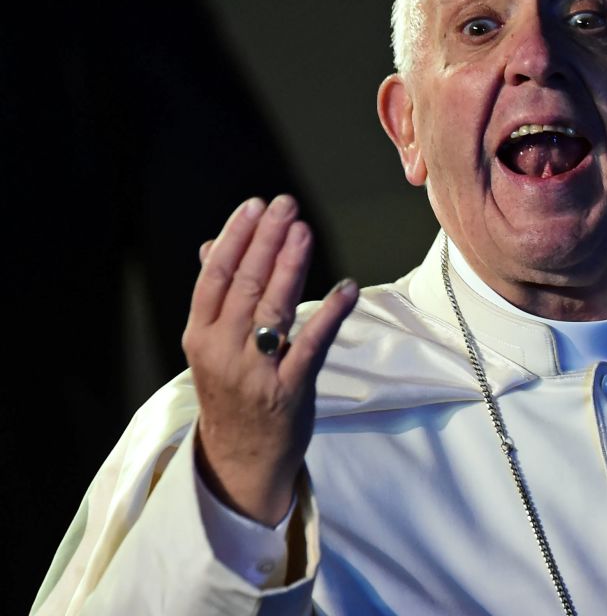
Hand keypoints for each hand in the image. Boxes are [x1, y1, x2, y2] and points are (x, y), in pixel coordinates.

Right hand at [183, 195, 357, 524]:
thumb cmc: (232, 394)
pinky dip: (331, 314)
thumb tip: (213, 246)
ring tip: (304, 231)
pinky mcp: (289, 390)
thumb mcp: (214, 347)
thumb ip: (217, 298)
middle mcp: (222, 352)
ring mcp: (255, 372)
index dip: (236, 238)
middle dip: (267, 241)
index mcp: (200, 337)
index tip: (255, 206)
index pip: (215, 277)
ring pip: (273, 309)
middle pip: (244, 285)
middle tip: (286, 205)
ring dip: (291, 266)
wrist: (240, 460)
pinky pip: (312, 345)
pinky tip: (347, 287)